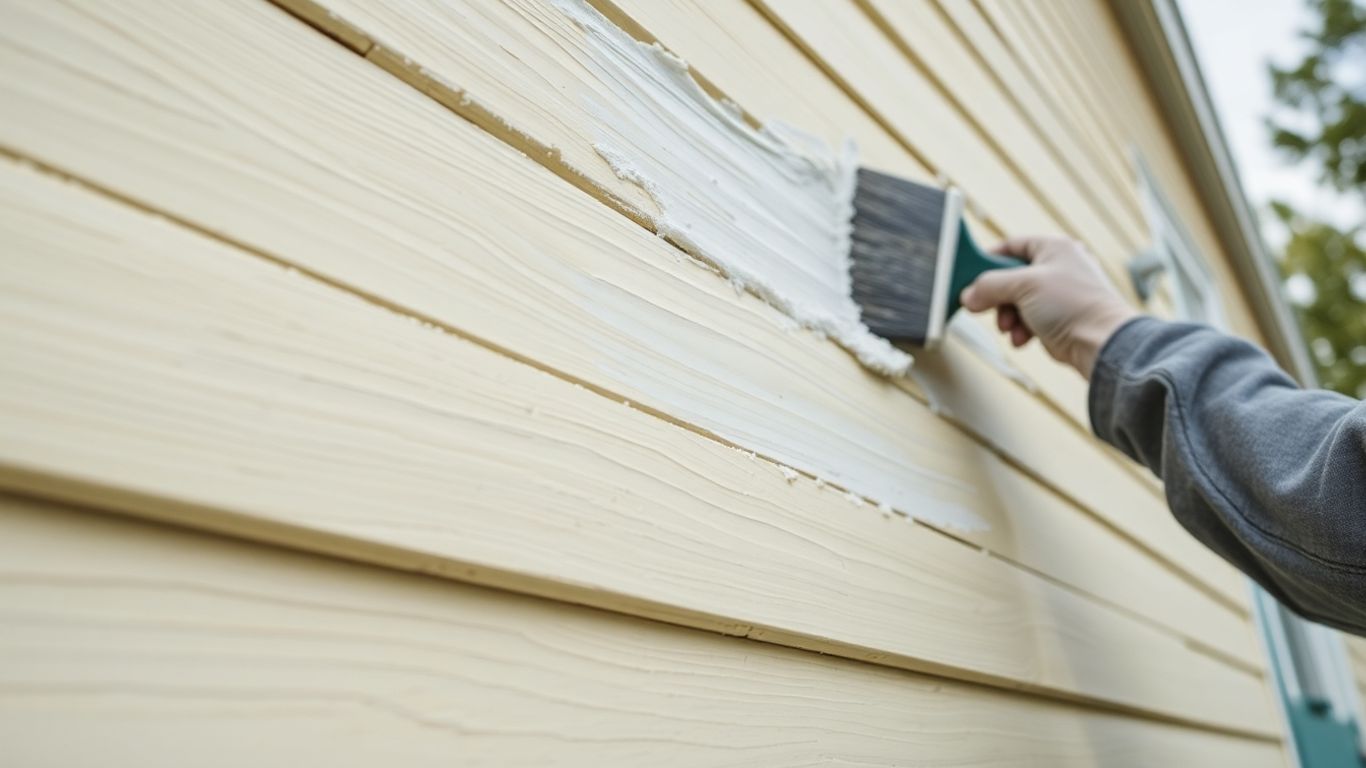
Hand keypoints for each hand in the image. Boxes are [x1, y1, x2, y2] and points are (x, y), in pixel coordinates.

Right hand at [959, 236, 1137, 378]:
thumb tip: (968, 295)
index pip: (1012, 245)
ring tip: (1011, 329)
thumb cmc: (1073, 305)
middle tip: (987, 309)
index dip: (989, 259)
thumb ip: (989, 286)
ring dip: (1008, 317)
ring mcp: (1060, 293)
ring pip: (1018, 301)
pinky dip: (1022, 329)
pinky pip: (1029, 319)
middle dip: (998, 298)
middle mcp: (1059, 266)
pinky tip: (1023, 339)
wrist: (1102, 343)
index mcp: (1054, 247)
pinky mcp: (1060, 317)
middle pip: (1012, 277)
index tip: (971, 276)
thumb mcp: (1023, 286)